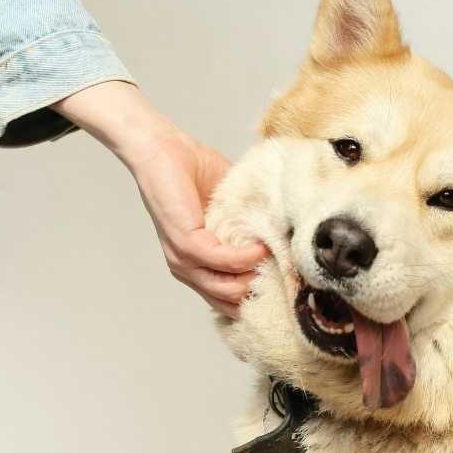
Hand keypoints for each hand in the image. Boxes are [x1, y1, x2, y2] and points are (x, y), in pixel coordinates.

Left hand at [52, 81, 267, 316]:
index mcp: (198, 264)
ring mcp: (183, 259)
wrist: (164, 149)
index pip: (229, 300)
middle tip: (288, 276)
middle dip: (261, 294)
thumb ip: (250, 222)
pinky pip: (222, 261)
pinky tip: (260, 245)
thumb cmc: (192, 170)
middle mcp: (188, 269)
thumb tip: (284, 231)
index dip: (257, 298)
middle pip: (231, 302)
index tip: (286, 287)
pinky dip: (245, 256)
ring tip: (277, 258)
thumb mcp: (229, 205)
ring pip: (228, 289)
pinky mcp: (185, 243)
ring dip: (256, 276)